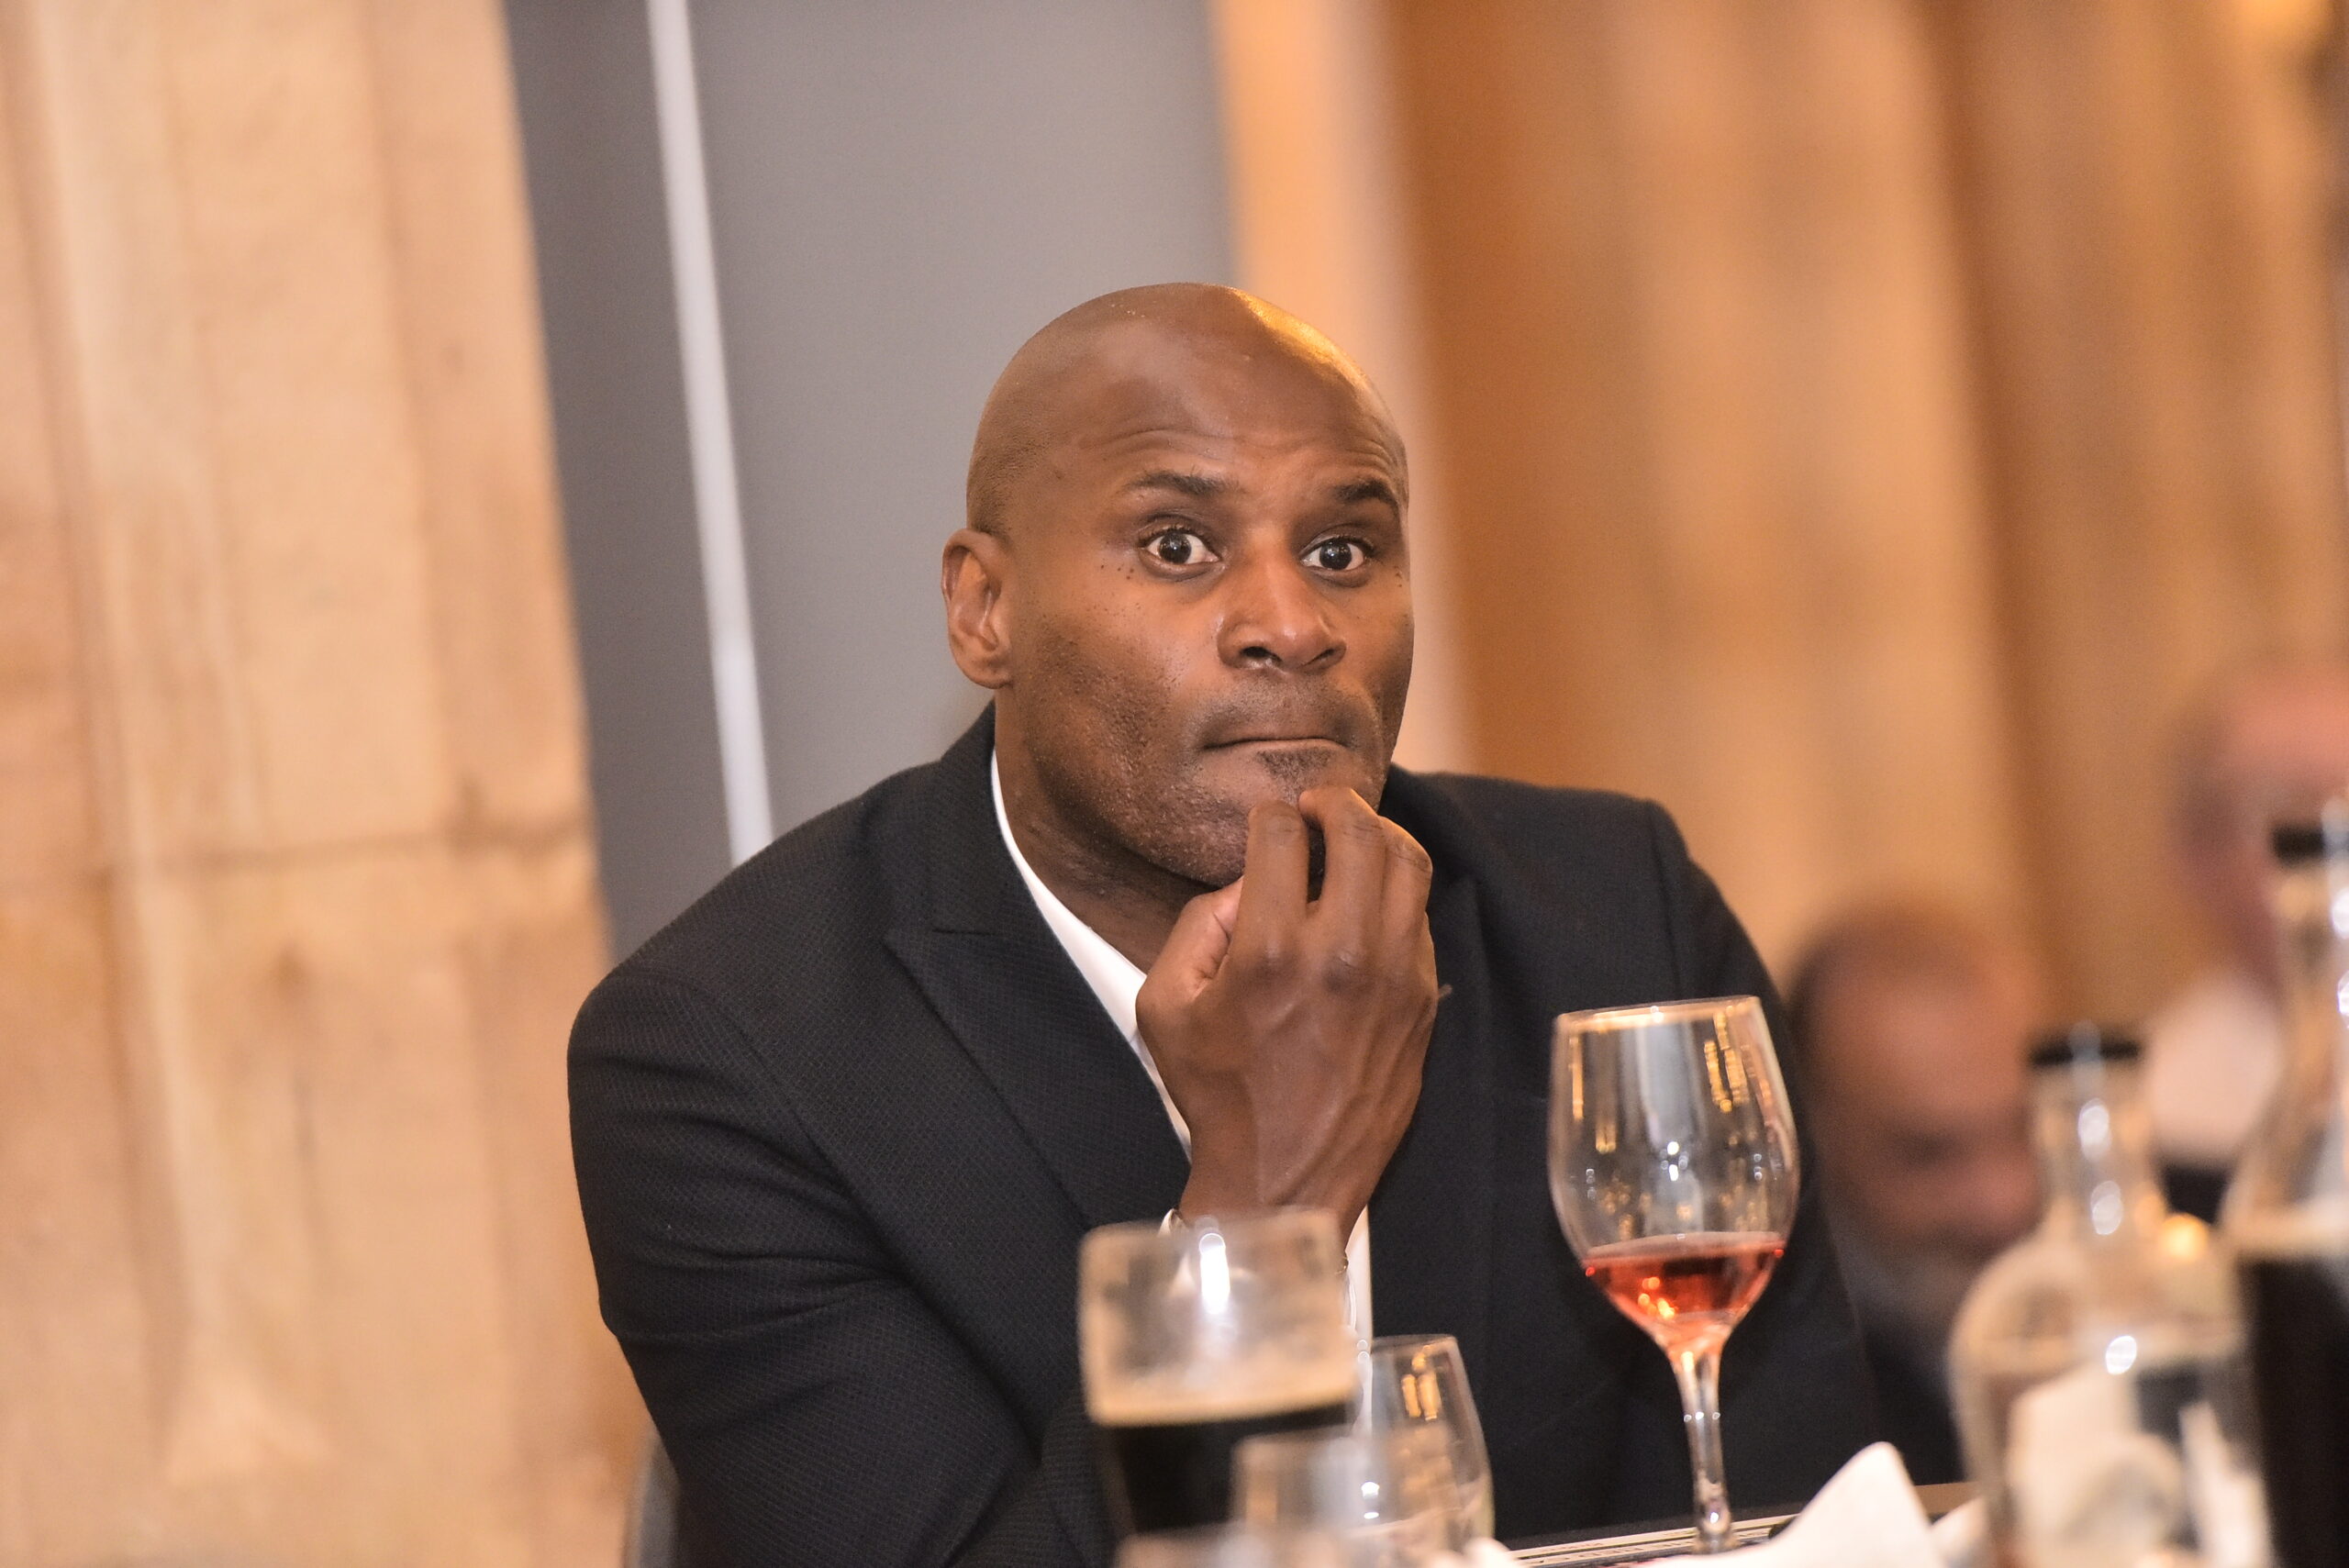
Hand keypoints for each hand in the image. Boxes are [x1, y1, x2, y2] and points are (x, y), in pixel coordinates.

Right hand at [1135, 786, 1438, 1234]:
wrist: (1286, 1175)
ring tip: (1353, 838)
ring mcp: (1395, 977)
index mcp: (1272, 950)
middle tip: (1316, 807)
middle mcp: (1343, 954)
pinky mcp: (1423, 1001)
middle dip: (1333, 802)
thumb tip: (1249, 883)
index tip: (1268, 824)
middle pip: (1360, 830)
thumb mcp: (1164, 1005)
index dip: (1270, 814)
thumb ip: (1198, 925)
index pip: (1282, 833)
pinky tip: (1369, 903)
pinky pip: (1420, 917)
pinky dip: (1396, 893)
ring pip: (1409, 863)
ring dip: (1378, 835)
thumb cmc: (1218, 1092)